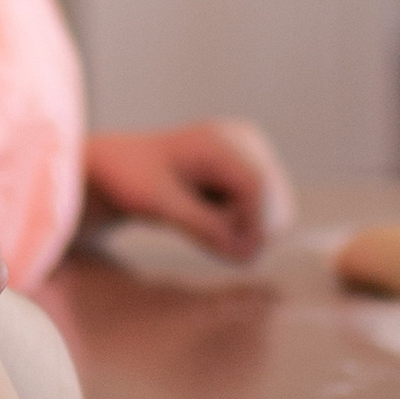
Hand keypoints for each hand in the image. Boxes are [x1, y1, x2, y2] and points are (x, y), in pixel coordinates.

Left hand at [85, 120, 295, 264]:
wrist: (124, 166)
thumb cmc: (133, 180)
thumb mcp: (159, 205)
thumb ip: (202, 227)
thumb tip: (246, 253)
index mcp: (219, 141)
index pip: (257, 187)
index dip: (253, 228)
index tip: (237, 258)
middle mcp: (245, 140)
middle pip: (274, 200)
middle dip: (247, 231)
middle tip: (209, 243)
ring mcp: (254, 154)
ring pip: (275, 211)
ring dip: (244, 230)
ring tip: (202, 225)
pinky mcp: (254, 171)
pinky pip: (266, 214)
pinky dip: (242, 226)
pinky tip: (211, 217)